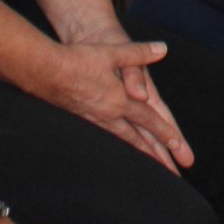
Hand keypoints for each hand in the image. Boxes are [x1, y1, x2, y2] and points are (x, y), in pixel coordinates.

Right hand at [39, 38, 192, 172]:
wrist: (43, 70)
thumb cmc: (78, 59)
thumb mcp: (112, 51)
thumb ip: (139, 53)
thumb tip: (162, 49)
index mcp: (120, 99)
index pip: (149, 120)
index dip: (167, 134)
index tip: (180, 150)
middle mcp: (110, 114)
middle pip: (140, 140)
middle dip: (159, 157)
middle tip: (174, 174)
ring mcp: (95, 120)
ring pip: (124, 142)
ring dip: (142, 156)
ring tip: (153, 169)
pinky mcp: (82, 119)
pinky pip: (108, 137)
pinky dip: (121, 147)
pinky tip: (123, 149)